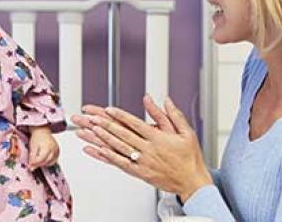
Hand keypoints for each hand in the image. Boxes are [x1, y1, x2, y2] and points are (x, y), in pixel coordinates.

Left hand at [28, 126, 59, 170]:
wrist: (42, 130)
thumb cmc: (37, 137)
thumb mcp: (32, 147)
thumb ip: (32, 158)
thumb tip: (31, 167)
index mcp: (47, 147)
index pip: (41, 160)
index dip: (35, 164)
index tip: (30, 166)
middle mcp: (53, 148)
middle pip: (46, 161)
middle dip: (39, 164)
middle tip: (33, 164)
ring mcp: (57, 149)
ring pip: (51, 162)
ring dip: (44, 163)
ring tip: (38, 160)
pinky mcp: (58, 150)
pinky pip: (54, 160)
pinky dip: (49, 161)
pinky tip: (44, 159)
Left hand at [76, 95, 211, 201]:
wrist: (192, 182)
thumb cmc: (190, 156)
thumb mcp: (185, 132)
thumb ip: (172, 114)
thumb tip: (162, 99)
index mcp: (158, 138)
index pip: (135, 124)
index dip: (120, 116)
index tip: (108, 109)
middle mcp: (148, 149)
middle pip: (122, 134)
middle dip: (105, 125)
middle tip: (91, 118)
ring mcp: (142, 162)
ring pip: (118, 148)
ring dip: (102, 139)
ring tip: (89, 131)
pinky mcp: (140, 173)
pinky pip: (120, 164)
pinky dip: (107, 157)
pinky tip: (96, 150)